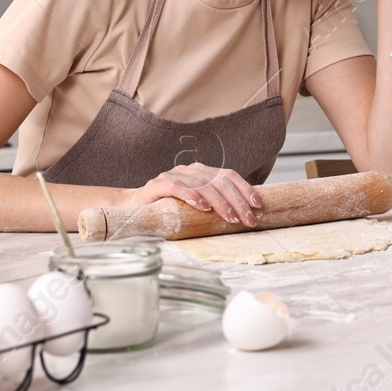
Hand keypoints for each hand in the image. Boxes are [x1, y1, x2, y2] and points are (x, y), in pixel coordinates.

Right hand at [135, 163, 262, 225]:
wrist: (134, 208)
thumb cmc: (169, 209)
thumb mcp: (196, 206)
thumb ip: (215, 204)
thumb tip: (244, 215)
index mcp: (202, 172)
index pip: (229, 176)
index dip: (245, 188)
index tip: (258, 205)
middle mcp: (190, 170)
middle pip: (220, 181)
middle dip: (237, 201)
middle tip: (248, 220)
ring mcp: (173, 175)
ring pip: (203, 185)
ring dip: (220, 202)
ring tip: (231, 218)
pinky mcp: (158, 184)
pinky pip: (178, 187)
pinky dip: (192, 196)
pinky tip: (203, 207)